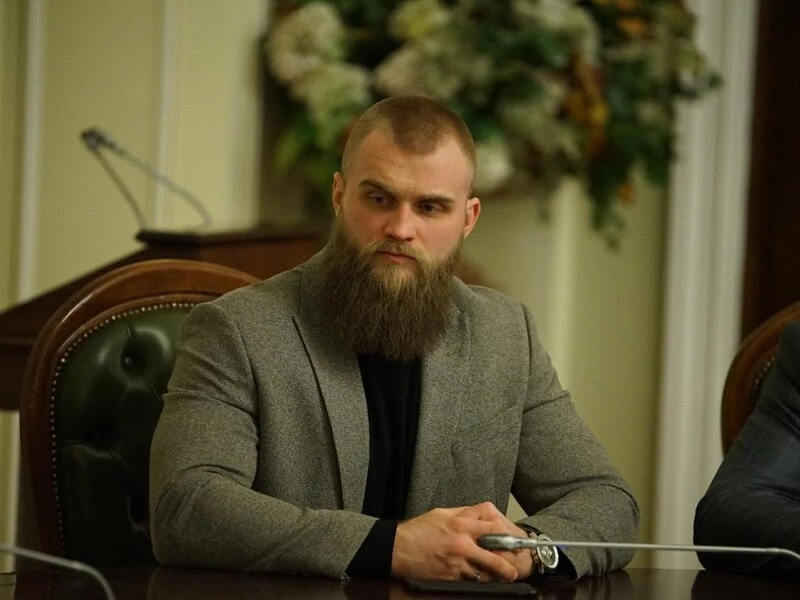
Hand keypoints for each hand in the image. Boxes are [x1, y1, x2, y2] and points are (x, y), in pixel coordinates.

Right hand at [391, 502, 531, 581]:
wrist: (397, 548)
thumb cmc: (418, 530)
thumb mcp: (442, 513)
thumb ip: (463, 514)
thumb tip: (480, 514)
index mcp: (461, 525)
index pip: (493, 529)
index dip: (508, 536)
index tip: (516, 541)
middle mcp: (462, 545)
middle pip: (494, 557)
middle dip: (508, 565)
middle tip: (515, 570)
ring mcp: (457, 563)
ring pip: (484, 573)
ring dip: (493, 576)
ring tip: (502, 578)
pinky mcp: (450, 577)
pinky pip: (469, 580)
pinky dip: (476, 580)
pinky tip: (479, 579)